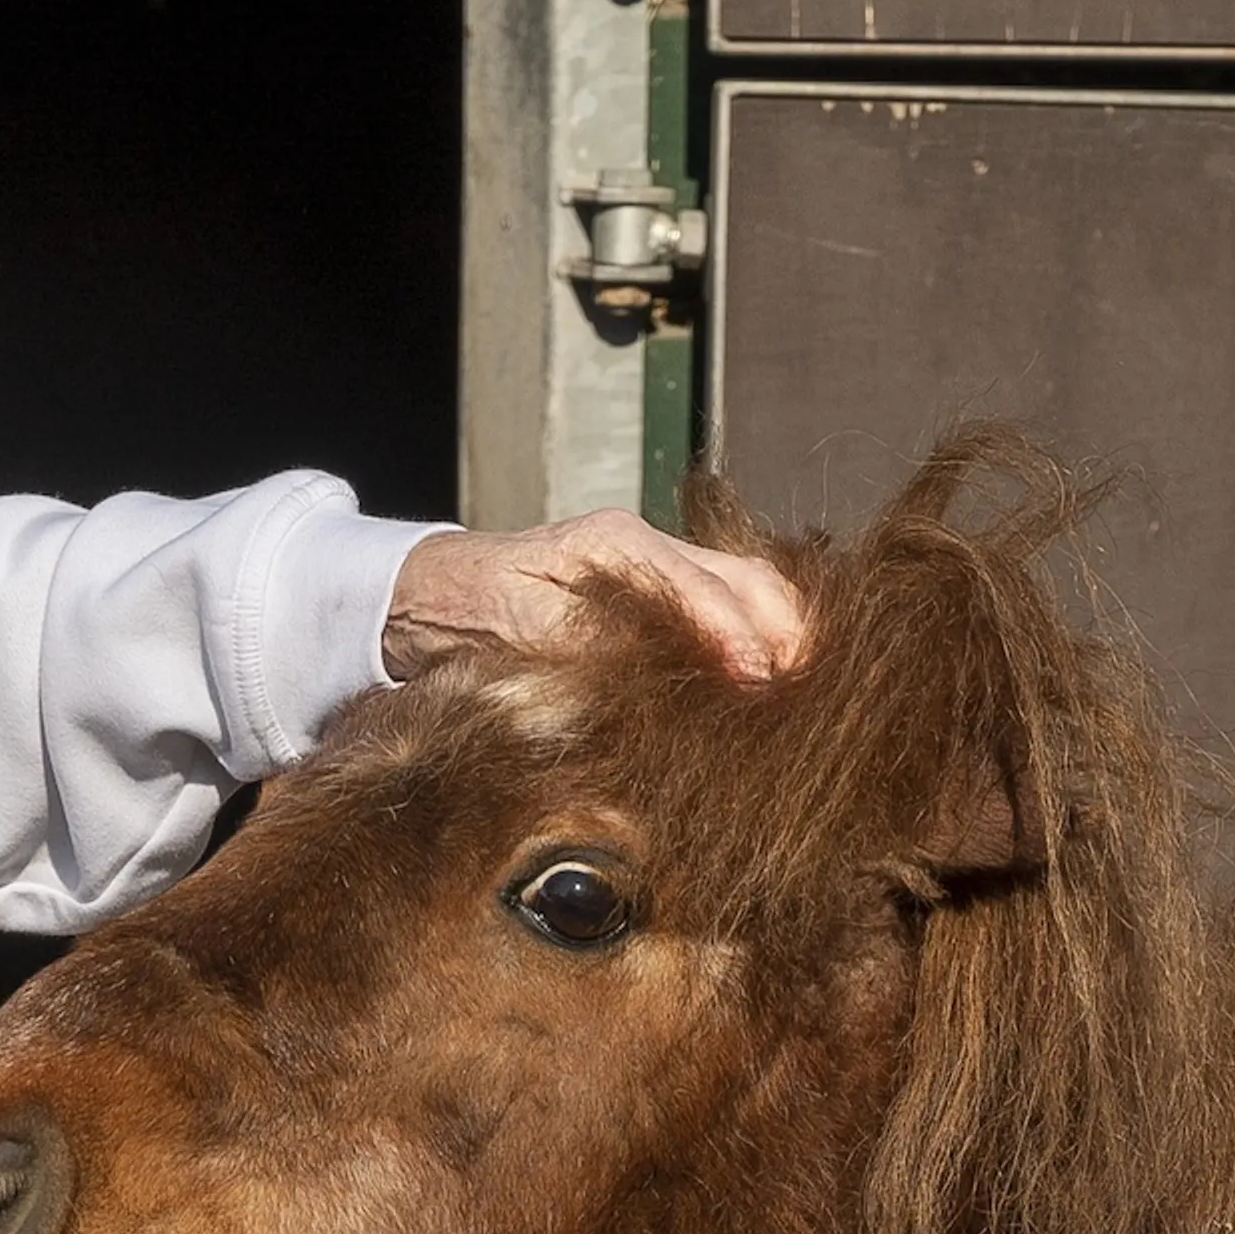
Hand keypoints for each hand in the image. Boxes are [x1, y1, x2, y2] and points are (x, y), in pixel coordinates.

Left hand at [383, 511, 807, 681]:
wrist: (427, 599)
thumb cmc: (467, 608)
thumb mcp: (515, 622)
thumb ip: (584, 638)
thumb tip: (650, 667)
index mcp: (616, 542)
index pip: (700, 585)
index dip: (734, 635)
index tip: (758, 677)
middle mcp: (647, 549)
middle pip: (747, 580)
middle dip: (784, 633)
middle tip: (807, 689)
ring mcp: (658, 573)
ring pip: (749, 594)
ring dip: (781, 640)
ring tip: (803, 691)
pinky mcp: (657, 604)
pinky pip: (726, 613)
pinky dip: (756, 644)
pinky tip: (771, 682)